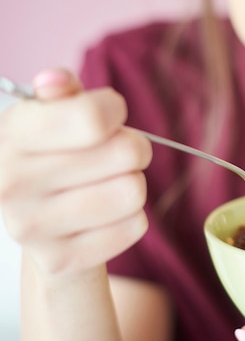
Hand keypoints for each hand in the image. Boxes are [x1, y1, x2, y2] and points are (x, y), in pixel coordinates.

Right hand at [0, 69, 151, 277]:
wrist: (38, 219)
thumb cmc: (53, 154)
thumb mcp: (50, 115)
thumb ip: (61, 93)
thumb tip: (55, 81)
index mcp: (10, 136)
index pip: (92, 118)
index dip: (115, 111)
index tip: (110, 116)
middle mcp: (10, 184)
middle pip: (126, 154)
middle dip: (133, 148)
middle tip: (117, 154)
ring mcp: (31, 227)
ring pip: (134, 191)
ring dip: (132, 183)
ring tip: (109, 183)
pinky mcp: (59, 260)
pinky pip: (135, 227)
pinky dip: (131, 217)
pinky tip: (106, 214)